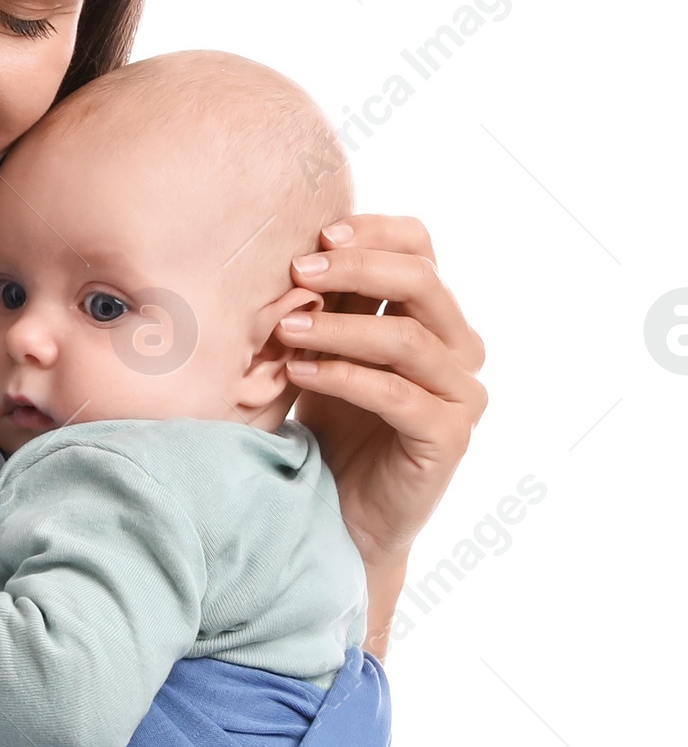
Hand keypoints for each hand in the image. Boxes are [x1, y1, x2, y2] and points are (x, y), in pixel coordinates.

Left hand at [281, 216, 486, 642]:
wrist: (342, 514)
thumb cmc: (333, 427)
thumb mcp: (326, 353)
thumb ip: (329, 305)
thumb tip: (294, 246)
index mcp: (435, 316)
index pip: (421, 249)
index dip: (373, 233)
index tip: (318, 233)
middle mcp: (460, 348)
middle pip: (421, 282)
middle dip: (354, 270)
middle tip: (298, 272)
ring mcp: (462, 394)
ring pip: (405, 338)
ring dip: (339, 328)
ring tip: (285, 330)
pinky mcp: (449, 436)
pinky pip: (396, 394)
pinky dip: (343, 377)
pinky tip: (299, 371)